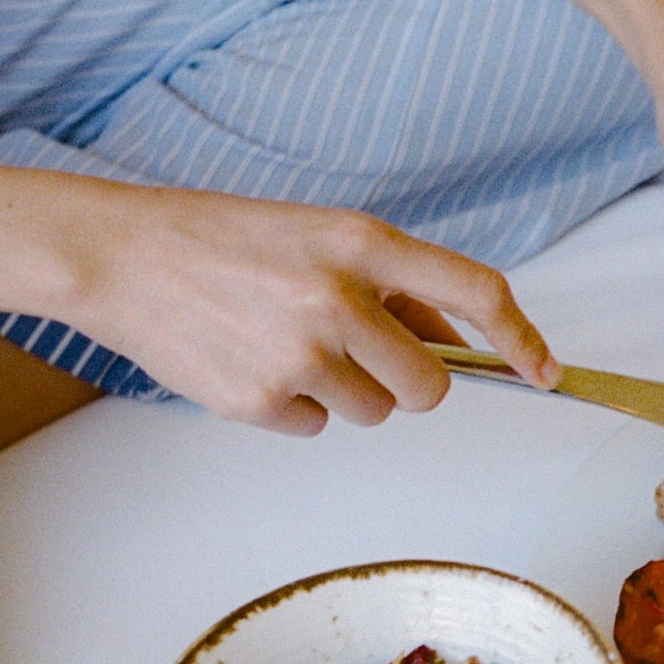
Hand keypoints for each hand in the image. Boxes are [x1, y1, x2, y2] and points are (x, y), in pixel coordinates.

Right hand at [55, 182, 557, 435]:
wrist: (119, 255)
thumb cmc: (228, 239)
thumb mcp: (322, 236)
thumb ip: (395, 288)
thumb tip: (460, 343)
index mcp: (363, 243)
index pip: (477, 292)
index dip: (522, 339)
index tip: (545, 371)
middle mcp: (339, 299)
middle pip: (430, 387)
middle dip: (411, 382)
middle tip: (365, 356)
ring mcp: (299, 355)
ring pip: (375, 412)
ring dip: (349, 391)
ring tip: (289, 344)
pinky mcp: (260, 399)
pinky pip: (317, 427)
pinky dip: (296, 407)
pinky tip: (253, 361)